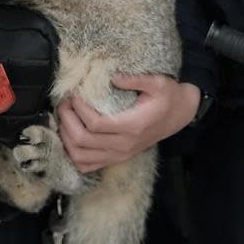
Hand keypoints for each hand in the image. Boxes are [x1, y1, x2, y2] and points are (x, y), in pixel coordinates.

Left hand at [57, 74, 200, 172]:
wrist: (179, 114)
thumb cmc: (168, 96)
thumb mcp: (158, 82)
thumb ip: (135, 79)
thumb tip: (111, 77)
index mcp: (132, 126)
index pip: (95, 124)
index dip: (79, 109)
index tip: (74, 93)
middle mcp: (124, 145)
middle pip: (83, 141)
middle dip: (67, 120)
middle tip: (63, 103)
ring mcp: (119, 155)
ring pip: (81, 157)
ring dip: (66, 138)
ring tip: (65, 117)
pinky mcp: (116, 158)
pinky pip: (87, 166)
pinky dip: (73, 154)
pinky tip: (70, 137)